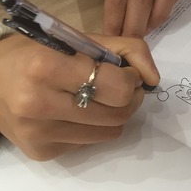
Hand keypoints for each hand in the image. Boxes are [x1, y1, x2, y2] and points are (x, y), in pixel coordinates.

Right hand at [0, 33, 158, 160]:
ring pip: (110, 133)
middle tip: (121, 85)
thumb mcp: (79, 37)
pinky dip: (93, 127)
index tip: (125, 71)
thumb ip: (124, 49)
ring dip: (115, 114)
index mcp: (46, 67)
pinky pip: (90, 143)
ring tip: (100, 97)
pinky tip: (76, 111)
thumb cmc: (36, 51)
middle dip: (130, 97)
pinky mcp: (41, 153)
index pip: (117, 87)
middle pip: (119, 114)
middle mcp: (39, 104)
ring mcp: (39, 134)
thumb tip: (154, 78)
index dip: (131, 79)